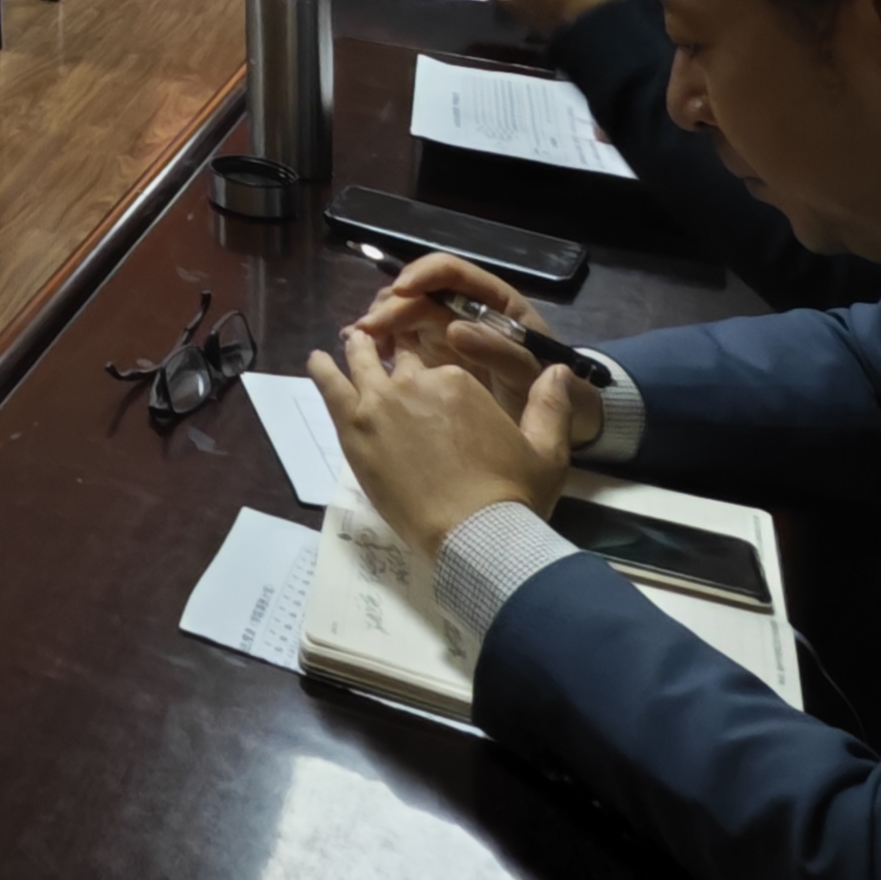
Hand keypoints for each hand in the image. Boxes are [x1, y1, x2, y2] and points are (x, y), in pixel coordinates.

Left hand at [310, 326, 578, 557]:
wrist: (476, 536)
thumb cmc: (514, 494)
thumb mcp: (547, 450)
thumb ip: (551, 405)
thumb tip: (562, 370)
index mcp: (457, 379)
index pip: (436, 361)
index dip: (432, 369)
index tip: (430, 377)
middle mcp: (414, 380)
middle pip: (397, 358)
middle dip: (394, 353)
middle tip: (386, 352)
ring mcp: (379, 402)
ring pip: (359, 361)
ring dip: (356, 349)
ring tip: (352, 343)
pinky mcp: (353, 429)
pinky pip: (330, 386)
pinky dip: (322, 370)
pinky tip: (317, 361)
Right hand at [342, 255, 597, 438]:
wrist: (558, 426)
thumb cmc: (552, 392)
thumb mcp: (533, 374)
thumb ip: (501, 352)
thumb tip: (455, 329)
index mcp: (495, 302)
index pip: (452, 272)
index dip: (424, 275)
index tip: (401, 291)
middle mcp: (465, 309)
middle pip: (420, 293)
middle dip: (391, 304)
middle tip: (367, 329)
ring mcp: (446, 331)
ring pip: (404, 313)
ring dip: (379, 321)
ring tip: (358, 341)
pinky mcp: (433, 357)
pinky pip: (401, 342)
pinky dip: (380, 344)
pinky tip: (362, 354)